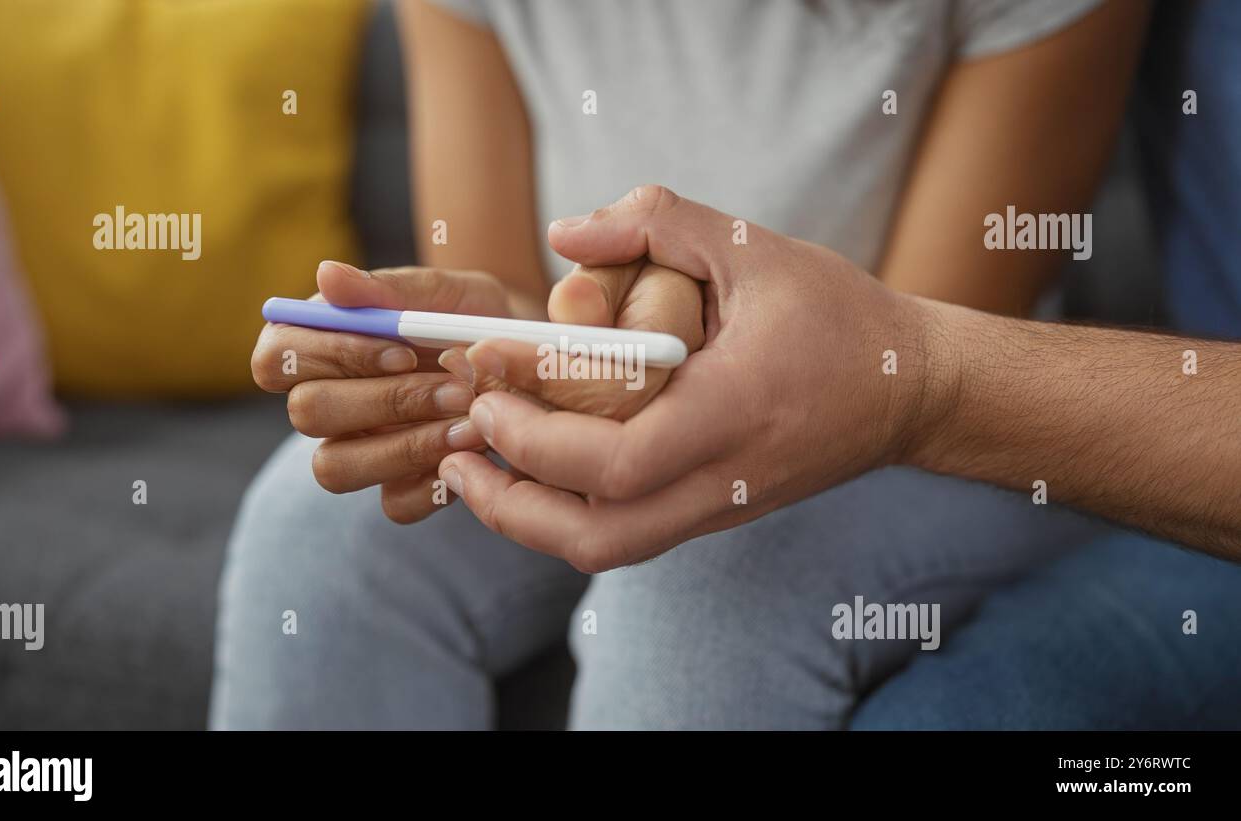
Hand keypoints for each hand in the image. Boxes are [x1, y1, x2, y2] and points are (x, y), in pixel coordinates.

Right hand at [252, 258, 702, 523]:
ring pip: (335, 467)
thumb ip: (391, 291)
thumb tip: (327, 274)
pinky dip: (434, 480)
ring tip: (471, 421)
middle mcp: (329, 402)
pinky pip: (392, 503)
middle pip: (307, 413)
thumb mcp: (450, 294)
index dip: (333, 355)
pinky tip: (477, 453)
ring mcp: (359, 452)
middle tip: (458, 386)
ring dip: (405, 444)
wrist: (539, 361)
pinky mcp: (398, 491)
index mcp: (323, 345)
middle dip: (385, 399)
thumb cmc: (481, 317)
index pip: (278, 355)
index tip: (404, 347)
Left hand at [438, 186, 952, 570]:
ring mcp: (719, 508)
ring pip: (604, 549)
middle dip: (509, 496)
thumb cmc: (836, 314)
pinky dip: (563, 515)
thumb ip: (658, 224)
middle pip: (594, 534)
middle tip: (463, 442)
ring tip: (474, 470)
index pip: (613, 456)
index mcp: (733, 412)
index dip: (533, 427)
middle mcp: (723, 479)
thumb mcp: (754, 245)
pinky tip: (529, 472)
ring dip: (526, 519)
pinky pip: (625, 536)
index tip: (485, 375)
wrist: (908, 390)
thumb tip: (563, 235)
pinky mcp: (715, 514)